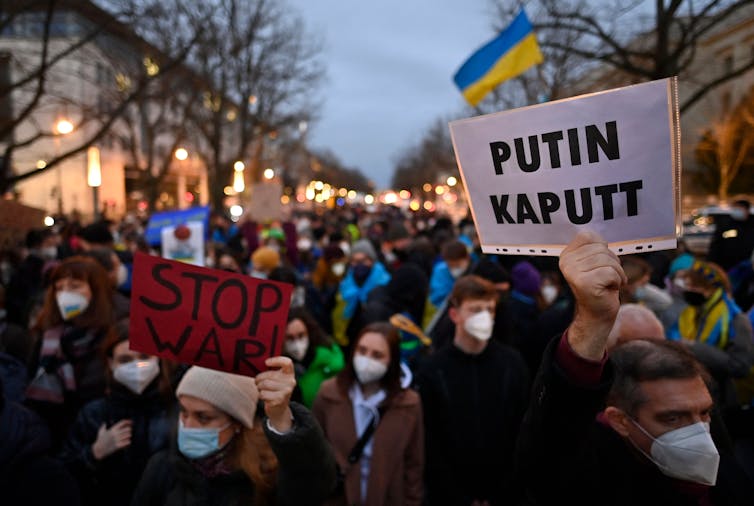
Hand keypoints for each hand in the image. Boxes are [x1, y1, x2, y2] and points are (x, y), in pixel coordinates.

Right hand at [91, 420, 131, 459]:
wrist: (98, 450)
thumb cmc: (100, 441)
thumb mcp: (101, 433)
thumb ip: (103, 427)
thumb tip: (104, 423)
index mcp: (112, 429)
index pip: (122, 422)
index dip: (128, 421)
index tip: (131, 422)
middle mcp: (115, 434)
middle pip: (128, 428)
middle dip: (130, 430)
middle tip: (129, 431)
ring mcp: (117, 440)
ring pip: (129, 435)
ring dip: (129, 436)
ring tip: (128, 437)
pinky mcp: (118, 446)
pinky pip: (128, 442)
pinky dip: (128, 442)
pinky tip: (127, 442)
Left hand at [255, 356, 295, 432]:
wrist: (279, 409)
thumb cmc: (275, 390)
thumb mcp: (277, 379)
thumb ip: (273, 372)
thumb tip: (261, 364)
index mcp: (290, 374)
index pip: (287, 362)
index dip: (276, 360)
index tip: (266, 362)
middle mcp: (291, 382)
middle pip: (269, 375)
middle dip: (259, 379)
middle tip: (258, 382)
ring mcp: (286, 392)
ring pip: (265, 384)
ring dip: (259, 387)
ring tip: (262, 390)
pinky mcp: (280, 400)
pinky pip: (263, 394)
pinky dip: (260, 395)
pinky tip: (265, 397)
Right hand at [559, 231, 625, 359]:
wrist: (598, 313)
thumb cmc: (600, 285)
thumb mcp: (594, 262)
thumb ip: (593, 247)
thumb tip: (595, 231)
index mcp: (566, 255)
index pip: (589, 236)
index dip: (602, 248)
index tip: (600, 263)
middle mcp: (565, 262)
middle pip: (601, 248)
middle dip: (612, 262)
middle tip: (607, 276)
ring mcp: (573, 273)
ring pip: (607, 260)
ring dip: (616, 272)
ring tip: (609, 283)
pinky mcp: (584, 283)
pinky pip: (611, 272)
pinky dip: (617, 280)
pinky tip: (611, 289)